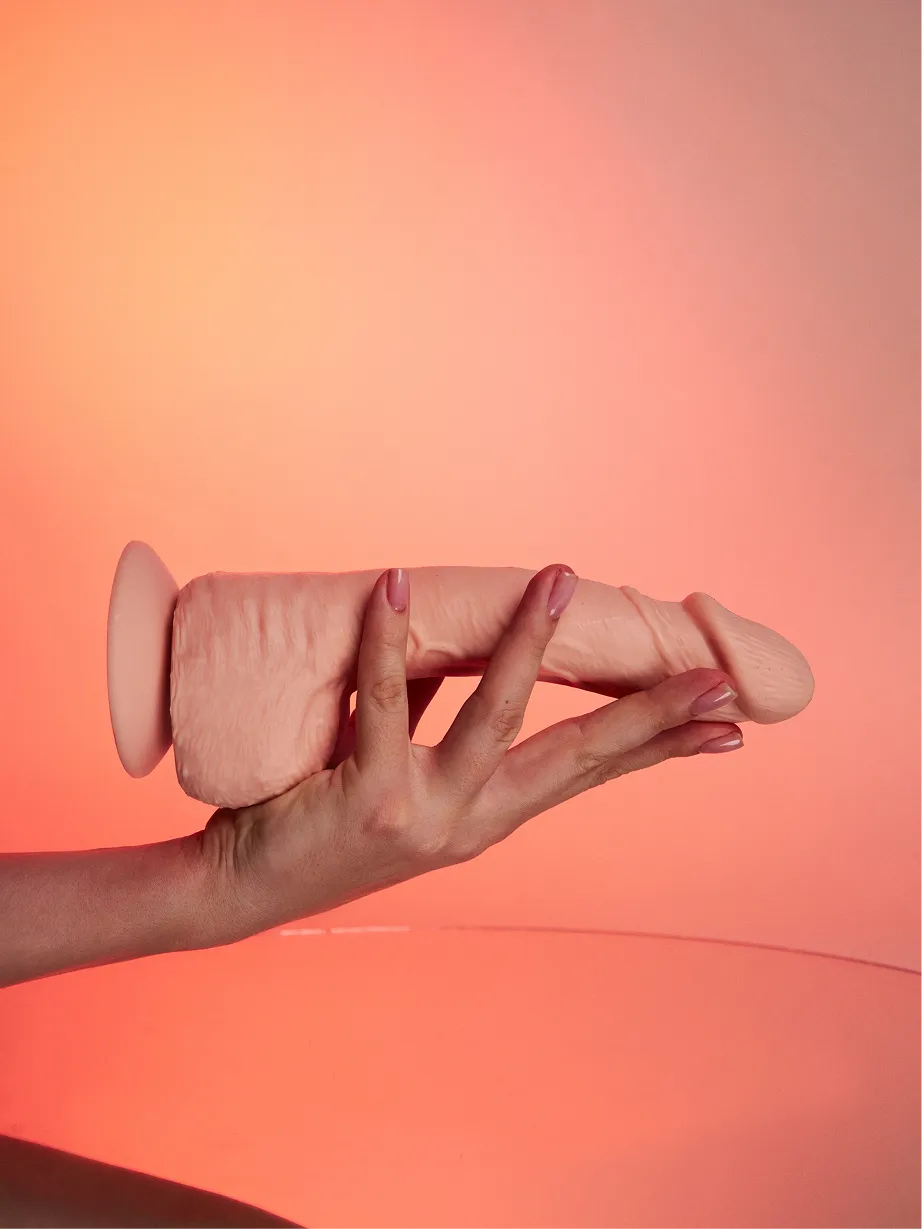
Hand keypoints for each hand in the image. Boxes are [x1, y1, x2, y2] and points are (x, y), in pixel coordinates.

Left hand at [199, 565, 743, 941]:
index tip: (727, 719)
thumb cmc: (323, 822)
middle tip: (715, 676)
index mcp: (489, 815)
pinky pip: (385, 702)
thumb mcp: (402, 780)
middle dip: (651, 713)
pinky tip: (397, 586)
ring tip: (559, 580)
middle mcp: (472, 822)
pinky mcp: (369, 799)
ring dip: (530, 645)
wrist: (240, 892)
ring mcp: (425, 814)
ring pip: (494, 718)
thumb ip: (436, 722)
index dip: (661, 743)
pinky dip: (390, 639)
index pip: (592, 771)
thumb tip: (463, 646)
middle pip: (578, 756)